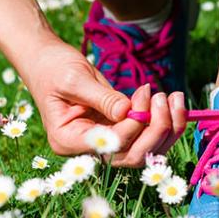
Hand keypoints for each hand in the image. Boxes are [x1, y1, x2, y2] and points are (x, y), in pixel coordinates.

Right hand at [22, 43, 186, 166]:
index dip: (133, 126)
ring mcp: (103, 143)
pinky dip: (164, 123)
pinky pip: (145, 138)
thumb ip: (103, 98)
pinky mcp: (116, 133)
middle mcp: (87, 149)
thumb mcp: (76, 79)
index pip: (110, 146)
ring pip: (144, 151)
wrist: (45, 61)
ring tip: (173, 97)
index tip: (143, 93)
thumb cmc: (53, 68)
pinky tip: (171, 101)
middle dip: (155, 130)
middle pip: (131, 156)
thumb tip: (130, 112)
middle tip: (162, 97)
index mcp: (68, 140)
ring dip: (166, 128)